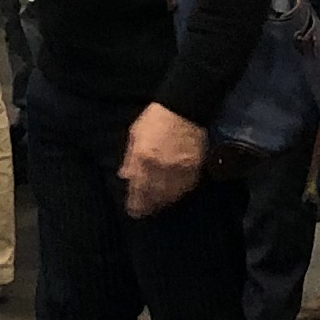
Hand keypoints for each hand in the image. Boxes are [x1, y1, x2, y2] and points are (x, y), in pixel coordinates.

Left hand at [120, 103, 209, 217]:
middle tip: (145, 212)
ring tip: (158, 205)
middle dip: (148, 206)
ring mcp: (178, 168)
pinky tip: (174, 194)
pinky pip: (185, 186)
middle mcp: (160, 166)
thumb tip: (125, 176)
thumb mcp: (136, 134)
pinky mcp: (194, 167)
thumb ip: (130, 158)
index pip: (137, 187)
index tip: (133, 211)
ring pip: (170, 194)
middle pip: (153, 194)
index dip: (135, 202)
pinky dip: (179, 193)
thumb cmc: (156, 119)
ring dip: (162, 202)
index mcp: (143, 157)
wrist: (184, 108)